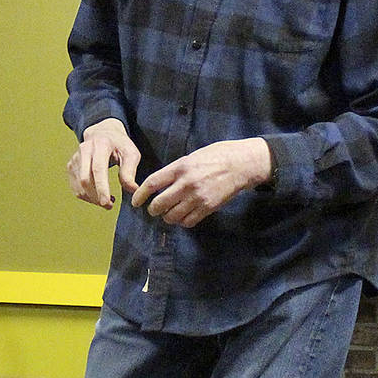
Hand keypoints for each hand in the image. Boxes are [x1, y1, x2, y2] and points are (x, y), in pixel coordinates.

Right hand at [68, 117, 141, 208]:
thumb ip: (130, 171)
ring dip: (92, 198)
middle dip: (96, 197)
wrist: (103, 132)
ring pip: (79, 186)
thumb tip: (132, 190)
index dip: (101, 188)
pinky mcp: (71, 166)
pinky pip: (76, 187)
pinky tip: (98, 195)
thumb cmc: (119, 144)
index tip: (107, 203)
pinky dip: (87, 196)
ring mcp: (75, 158)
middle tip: (109, 205)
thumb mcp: (131, 153)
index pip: (98, 169)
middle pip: (85, 179)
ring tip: (107, 200)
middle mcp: (84, 150)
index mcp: (101, 144)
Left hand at [131, 137, 272, 227]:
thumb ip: (176, 170)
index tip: (135, 202)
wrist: (241, 164)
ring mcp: (198, 197)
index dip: (140, 195)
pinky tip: (184, 216)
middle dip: (153, 210)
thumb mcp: (192, 157)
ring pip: (172, 216)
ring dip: (168, 217)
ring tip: (170, 214)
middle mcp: (187, 183)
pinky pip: (188, 221)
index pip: (152, 183)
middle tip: (153, 210)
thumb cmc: (217, 156)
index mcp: (180, 167)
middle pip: (159, 204)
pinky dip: (182, 221)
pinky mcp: (208, 208)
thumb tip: (161, 183)